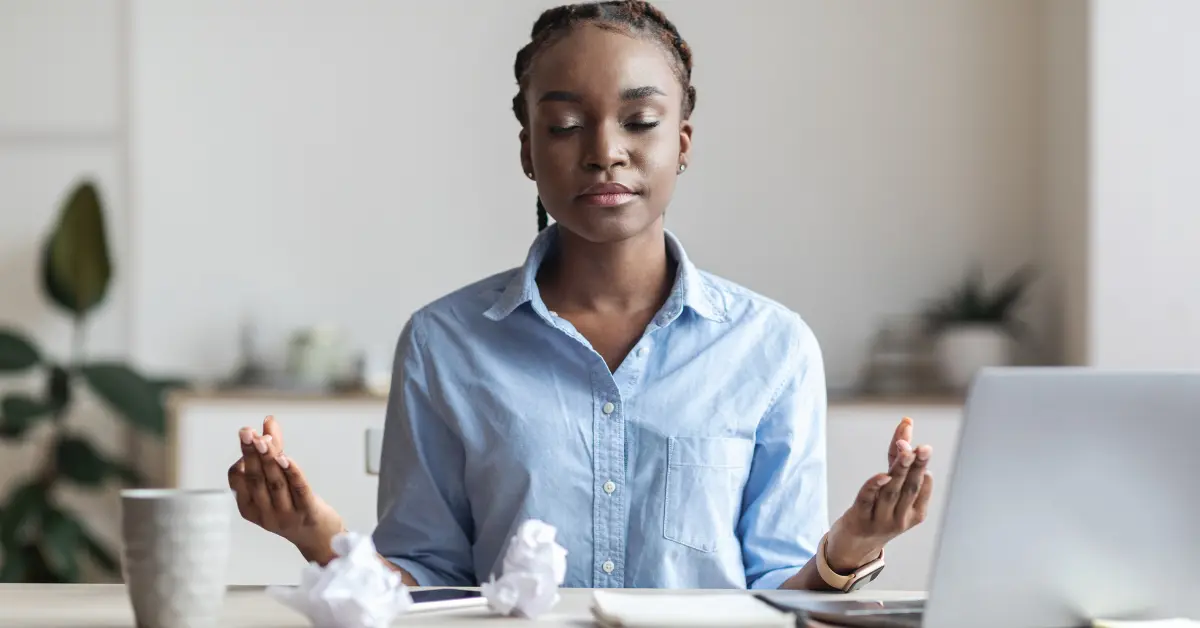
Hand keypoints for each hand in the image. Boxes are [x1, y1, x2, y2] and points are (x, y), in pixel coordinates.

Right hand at [227, 416, 344, 563]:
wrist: (319, 537)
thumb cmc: (294, 504)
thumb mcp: (278, 480)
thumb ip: (274, 450)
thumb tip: (268, 420)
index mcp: (250, 508)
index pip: (238, 479)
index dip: (243, 456)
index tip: (250, 434)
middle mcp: (265, 513)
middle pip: (255, 478)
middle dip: (251, 453)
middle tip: (247, 431)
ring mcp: (286, 515)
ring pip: (275, 482)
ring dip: (269, 459)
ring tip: (265, 440)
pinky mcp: (308, 512)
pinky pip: (298, 489)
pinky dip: (291, 472)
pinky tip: (285, 457)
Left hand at [825, 416, 932, 572]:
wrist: (854, 546)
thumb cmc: (877, 510)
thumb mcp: (891, 488)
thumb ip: (896, 457)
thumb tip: (906, 422)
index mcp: (916, 513)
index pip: (919, 484)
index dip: (919, 463)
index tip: (920, 444)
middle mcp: (901, 518)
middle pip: (910, 488)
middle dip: (917, 467)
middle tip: (923, 448)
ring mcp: (880, 520)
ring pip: (891, 492)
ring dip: (899, 470)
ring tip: (906, 450)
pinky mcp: (859, 519)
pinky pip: (868, 500)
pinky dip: (875, 487)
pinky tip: (882, 474)